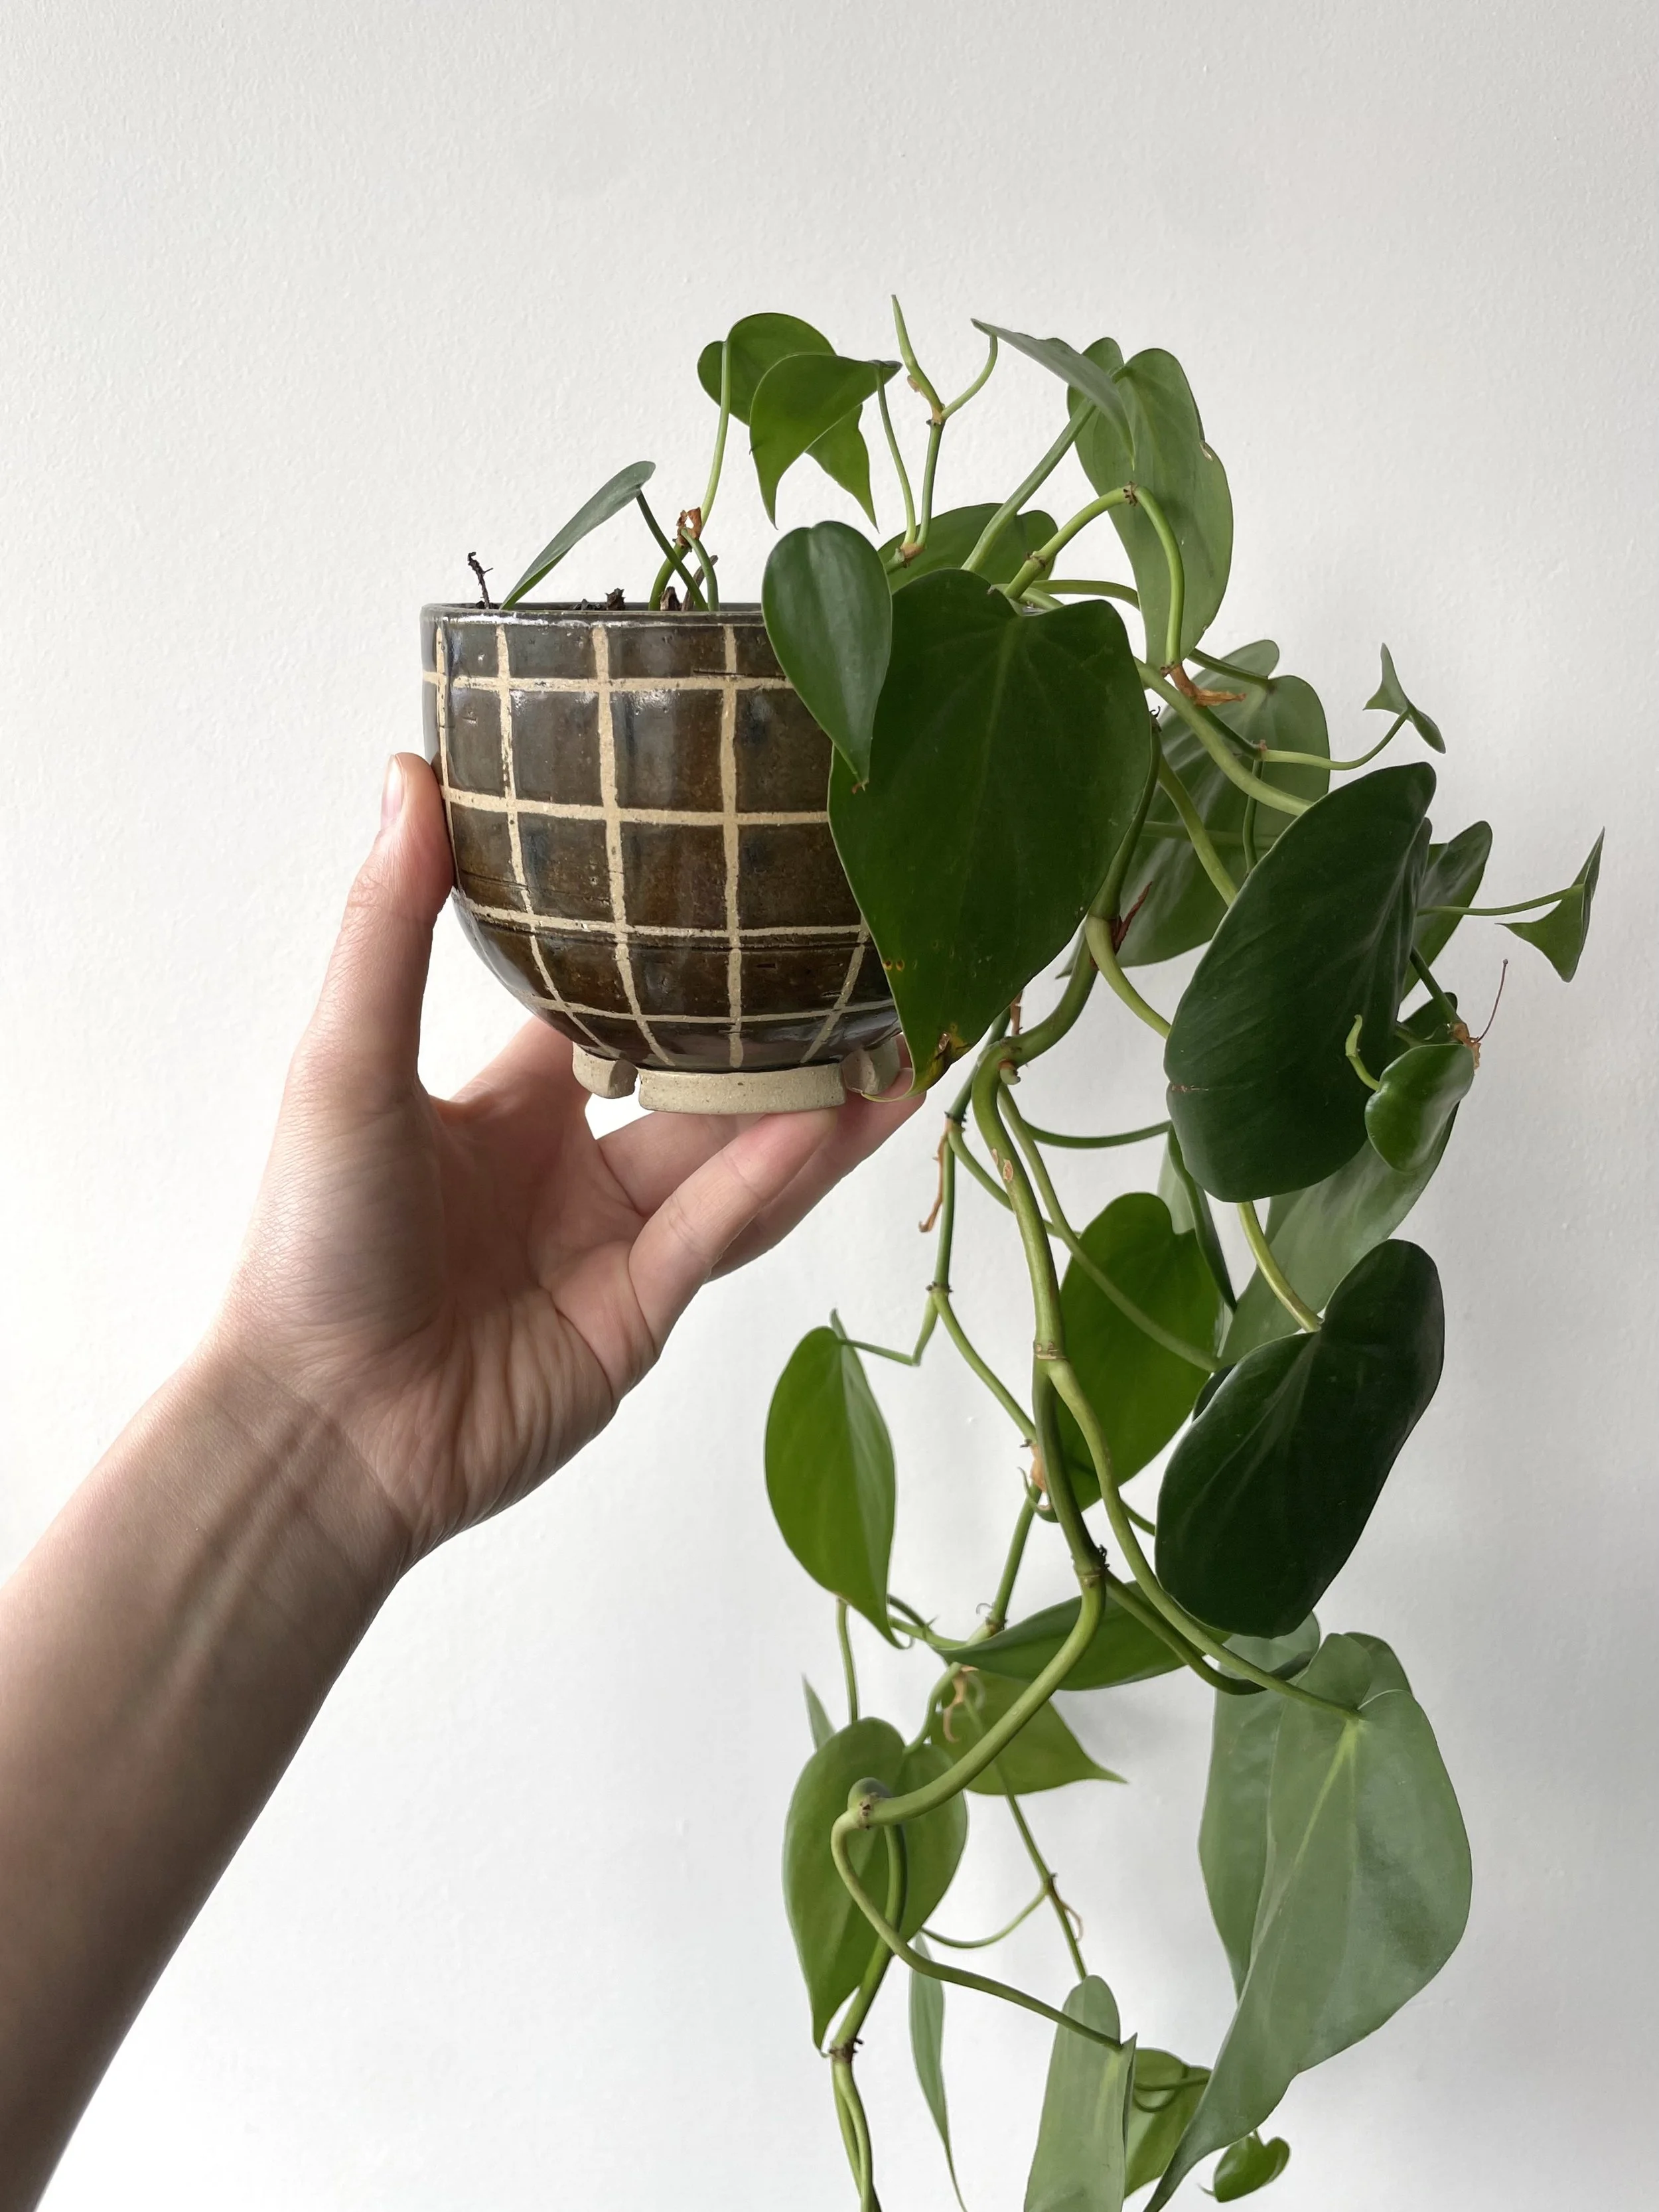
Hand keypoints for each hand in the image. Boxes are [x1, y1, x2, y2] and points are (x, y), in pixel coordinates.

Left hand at [213, 754, 917, 1565]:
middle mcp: (575, 1170)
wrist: (317, 1422)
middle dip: (787, 1037)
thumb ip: (390, 926)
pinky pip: (719, 1231)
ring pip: (741, 1159)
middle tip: (872, 967)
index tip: (748, 881)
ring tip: (905, 1043)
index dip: (680, 951)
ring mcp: (617, 1246)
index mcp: (511, 1103)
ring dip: (821, 1107)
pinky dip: (771, 1176)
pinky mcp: (643, 1317)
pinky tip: (832, 1118)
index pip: (614, 1006)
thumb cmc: (312, 1241)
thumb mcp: (346, 1061)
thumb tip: (408, 771)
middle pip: (707, 1085)